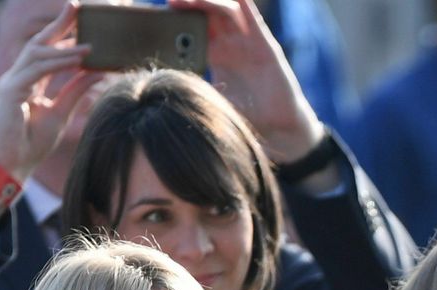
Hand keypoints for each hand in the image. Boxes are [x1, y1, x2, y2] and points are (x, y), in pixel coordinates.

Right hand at [0, 2, 100, 181]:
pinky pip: (36, 71)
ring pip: (38, 55)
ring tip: (88, 44)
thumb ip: (75, 90)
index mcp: (28, 81)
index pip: (45, 51)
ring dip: (64, 48)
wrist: (13, 163)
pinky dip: (57, 64)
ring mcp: (12, 82)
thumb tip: (95, 71)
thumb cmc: (31, 141)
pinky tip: (76, 60)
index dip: (60, 34)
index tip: (79, 19)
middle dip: (57, 25)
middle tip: (75, 7)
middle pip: (38, 43)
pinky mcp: (10, 91)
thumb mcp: (61, 112)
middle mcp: (18, 76)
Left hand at [168, 0, 324, 163]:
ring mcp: (248, 42)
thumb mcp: (211, 100)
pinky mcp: (265, 44)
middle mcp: (231, 44)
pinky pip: (251, 16)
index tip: (160, 11)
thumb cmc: (247, 118)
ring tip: (189, 0)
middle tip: (172, 1)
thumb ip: (192, 88)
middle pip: (207, 12)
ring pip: (225, 9)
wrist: (278, 129)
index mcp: (216, 56)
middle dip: (189, 3)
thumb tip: (157, 86)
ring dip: (207, 1)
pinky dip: (240, 1)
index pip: (193, 27)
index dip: (179, 16)